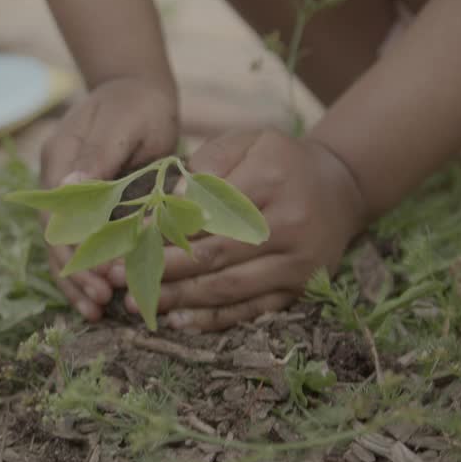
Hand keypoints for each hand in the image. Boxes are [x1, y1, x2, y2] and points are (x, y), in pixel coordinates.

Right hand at [38, 77, 178, 319]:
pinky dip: (91, 271)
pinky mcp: (88, 210)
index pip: (57, 214)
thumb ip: (98, 154)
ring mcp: (70, 199)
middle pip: (56, 238)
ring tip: (98, 310)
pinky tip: (102, 297)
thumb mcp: (121, 122)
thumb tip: (70, 185)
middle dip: (76, 273)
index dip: (75, 247)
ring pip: (65, 248)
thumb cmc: (134, 104)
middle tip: (103, 301)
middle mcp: (57, 183)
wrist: (138, 92)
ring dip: (79, 280)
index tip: (99, 274)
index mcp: (59, 159)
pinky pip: (84, 246)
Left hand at [113, 128, 367, 330]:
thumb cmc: (279, 161)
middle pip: (213, 255)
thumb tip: (170, 199)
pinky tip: (179, 320)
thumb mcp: (247, 141)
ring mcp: (298, 262)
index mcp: (270, 180)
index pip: (206, 212)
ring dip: (179, 299)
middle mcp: (288, 224)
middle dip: (162, 269)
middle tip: (119, 277)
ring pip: (228, 288)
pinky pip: (251, 309)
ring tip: (138, 302)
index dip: (164, 229)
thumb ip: (208, 162)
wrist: (340, 188)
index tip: (129, 239)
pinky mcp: (301, 288)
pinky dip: (213, 319)